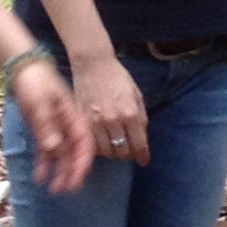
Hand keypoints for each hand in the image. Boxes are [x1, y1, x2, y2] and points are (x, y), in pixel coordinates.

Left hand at [17, 65, 95, 195]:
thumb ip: (47, 126)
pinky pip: (46, 150)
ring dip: (58, 171)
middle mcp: (67, 125)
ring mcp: (56, 128)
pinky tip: (39, 177)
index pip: (84, 144)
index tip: (76, 180)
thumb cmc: (36, 82)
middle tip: (63, 191)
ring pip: (61, 154)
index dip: (82, 163)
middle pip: (74, 153)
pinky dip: (44, 163)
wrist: (23, 67)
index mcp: (74, 118)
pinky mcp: (43, 129)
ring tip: (52, 190)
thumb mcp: (40, 103)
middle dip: (71, 172)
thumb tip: (54, 150)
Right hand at [69, 49, 148, 165]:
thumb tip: (143, 138)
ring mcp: (95, 123)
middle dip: (128, 154)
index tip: (144, 161)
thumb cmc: (118, 78)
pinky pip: (91, 145)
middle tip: (129, 150)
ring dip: (113, 152)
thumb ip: (141, 117)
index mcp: (130, 113)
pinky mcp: (82, 122)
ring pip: (106, 152)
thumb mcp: (136, 95)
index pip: (139, 144)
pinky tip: (102, 142)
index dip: (143, 156)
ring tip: (115, 146)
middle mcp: (113, 121)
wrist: (93, 65)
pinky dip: (98, 148)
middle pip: (122, 152)